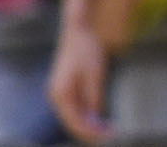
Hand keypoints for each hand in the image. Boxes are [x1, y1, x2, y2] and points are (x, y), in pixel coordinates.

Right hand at [47, 26, 112, 142]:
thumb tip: (95, 118)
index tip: (107, 136)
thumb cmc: (86, 50)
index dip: (91, 132)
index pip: (75, 121)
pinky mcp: (66, 89)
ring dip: (88, 125)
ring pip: (73, 116)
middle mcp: (56, 95)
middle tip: (110, 135)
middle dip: (90, 131)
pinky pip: (74, 108)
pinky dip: (86, 115)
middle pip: (72, 122)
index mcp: (61, 93)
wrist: (78, 31)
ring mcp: (59, 92)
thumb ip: (94, 98)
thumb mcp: (95, 75)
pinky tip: (98, 119)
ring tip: (107, 130)